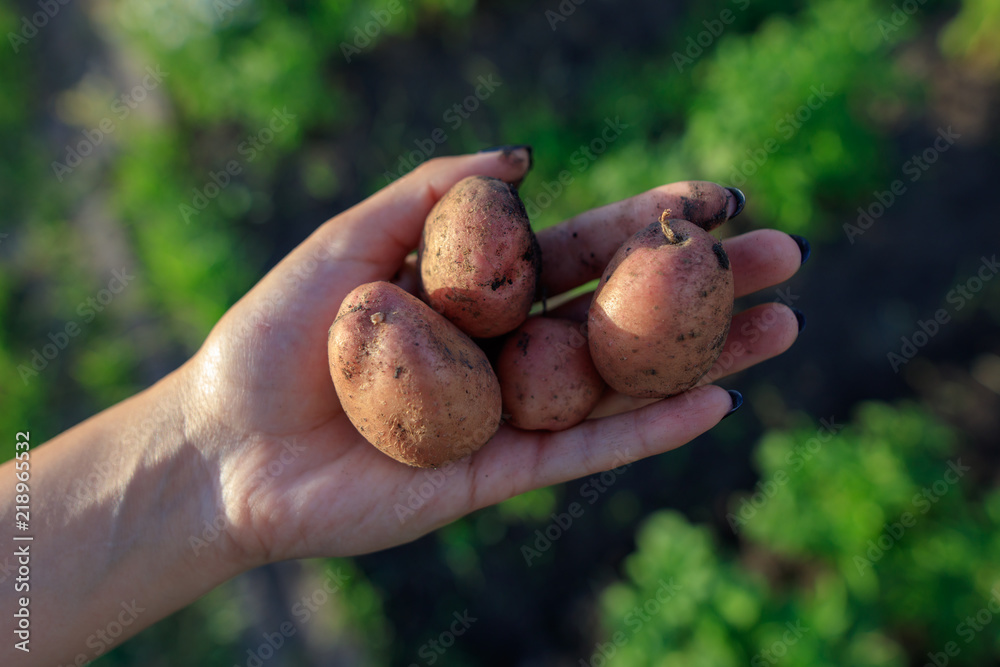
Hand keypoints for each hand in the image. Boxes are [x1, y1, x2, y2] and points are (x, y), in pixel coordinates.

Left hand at [178, 148, 803, 568]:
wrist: (224, 447)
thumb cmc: (273, 337)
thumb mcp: (348, 240)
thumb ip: (431, 193)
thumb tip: (527, 157)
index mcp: (474, 292)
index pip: (579, 252)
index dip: (649, 225)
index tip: (718, 199)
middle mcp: (503, 351)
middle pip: (620, 315)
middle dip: (701, 289)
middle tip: (784, 258)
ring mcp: (507, 415)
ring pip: (619, 384)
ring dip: (702, 359)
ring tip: (782, 328)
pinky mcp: (495, 475)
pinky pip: (583, 452)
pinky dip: (646, 433)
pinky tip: (712, 406)